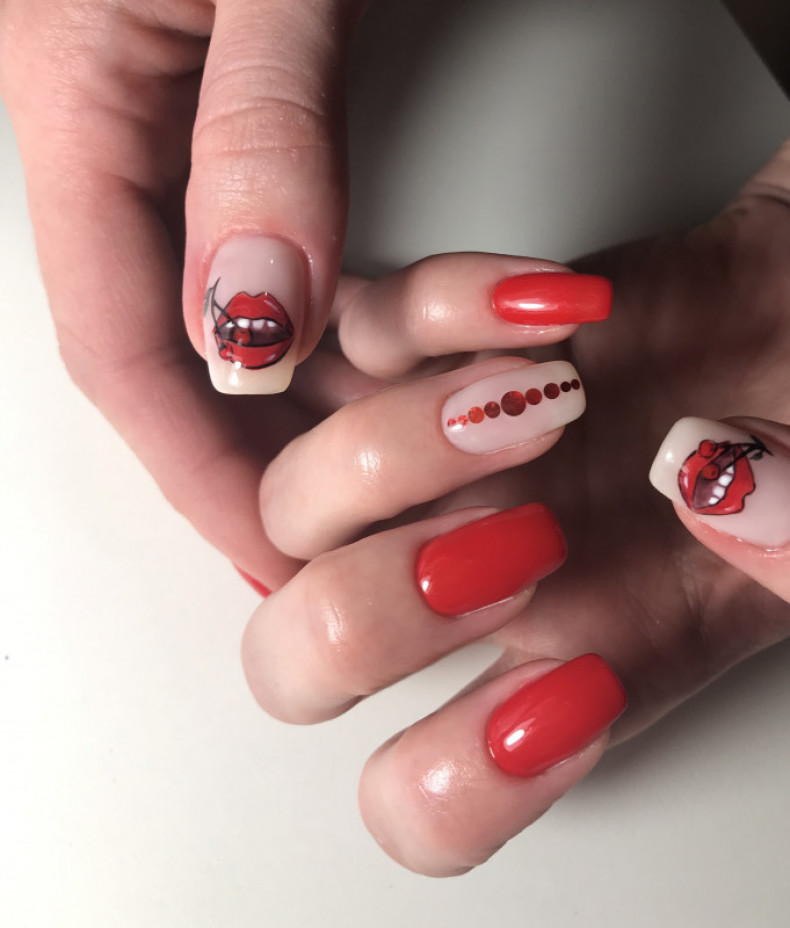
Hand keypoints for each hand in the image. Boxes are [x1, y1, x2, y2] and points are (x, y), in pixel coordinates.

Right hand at [0, 0, 365, 587]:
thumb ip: (254, 136)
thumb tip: (250, 322)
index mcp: (72, 104)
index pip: (124, 352)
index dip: (200, 468)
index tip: (268, 555)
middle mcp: (127, 135)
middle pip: (179, 356)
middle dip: (256, 459)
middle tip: (338, 544)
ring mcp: (193, 132)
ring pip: (246, 317)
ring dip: (321, 403)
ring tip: (397, 475)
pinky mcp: (261, 116)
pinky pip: (295, 256)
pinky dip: (351, 325)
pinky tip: (407, 365)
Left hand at [241, 152, 789, 874]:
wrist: (785, 319)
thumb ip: (788, 546)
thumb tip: (708, 485)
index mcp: (564, 662)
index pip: (418, 800)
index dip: (464, 777)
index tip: (583, 675)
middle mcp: (472, 576)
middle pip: (296, 662)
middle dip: (379, 610)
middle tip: (527, 538)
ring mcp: (431, 463)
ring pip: (290, 502)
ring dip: (395, 452)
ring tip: (554, 396)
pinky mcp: (433, 342)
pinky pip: (358, 329)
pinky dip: (440, 307)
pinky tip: (554, 305)